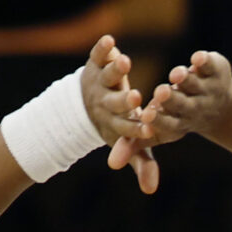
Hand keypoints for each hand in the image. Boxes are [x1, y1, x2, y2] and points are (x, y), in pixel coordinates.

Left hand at [78, 35, 161, 194]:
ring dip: (115, 71)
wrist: (80, 105)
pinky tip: (110, 40)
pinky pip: (97, 55)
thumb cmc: (115, 124)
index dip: (136, 129)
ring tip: (125, 63)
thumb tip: (151, 191)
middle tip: (133, 98)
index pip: (126, 128)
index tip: (147, 129)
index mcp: (116, 122)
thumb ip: (143, 163)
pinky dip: (102, 47)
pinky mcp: (96, 62)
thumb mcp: (130, 143)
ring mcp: (100, 81)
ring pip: (107, 76)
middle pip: (114, 103)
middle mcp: (106, 102)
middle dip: (122, 101)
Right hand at [130, 51, 231, 156]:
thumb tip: (112, 165)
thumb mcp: (150, 132)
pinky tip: (198, 59)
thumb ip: (130, 146)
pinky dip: (204, 62)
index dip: (158, 121)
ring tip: (176, 75)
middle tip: (161, 93)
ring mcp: (207, 90)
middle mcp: (194, 110)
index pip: (167, 126)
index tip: (146, 118)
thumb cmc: (170, 118)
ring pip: (195, 84)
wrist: (216, 104)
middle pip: (182, 105)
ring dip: (186, 79)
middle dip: (171, 100)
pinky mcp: (214, 70)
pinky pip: (210, 66)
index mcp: (178, 125)